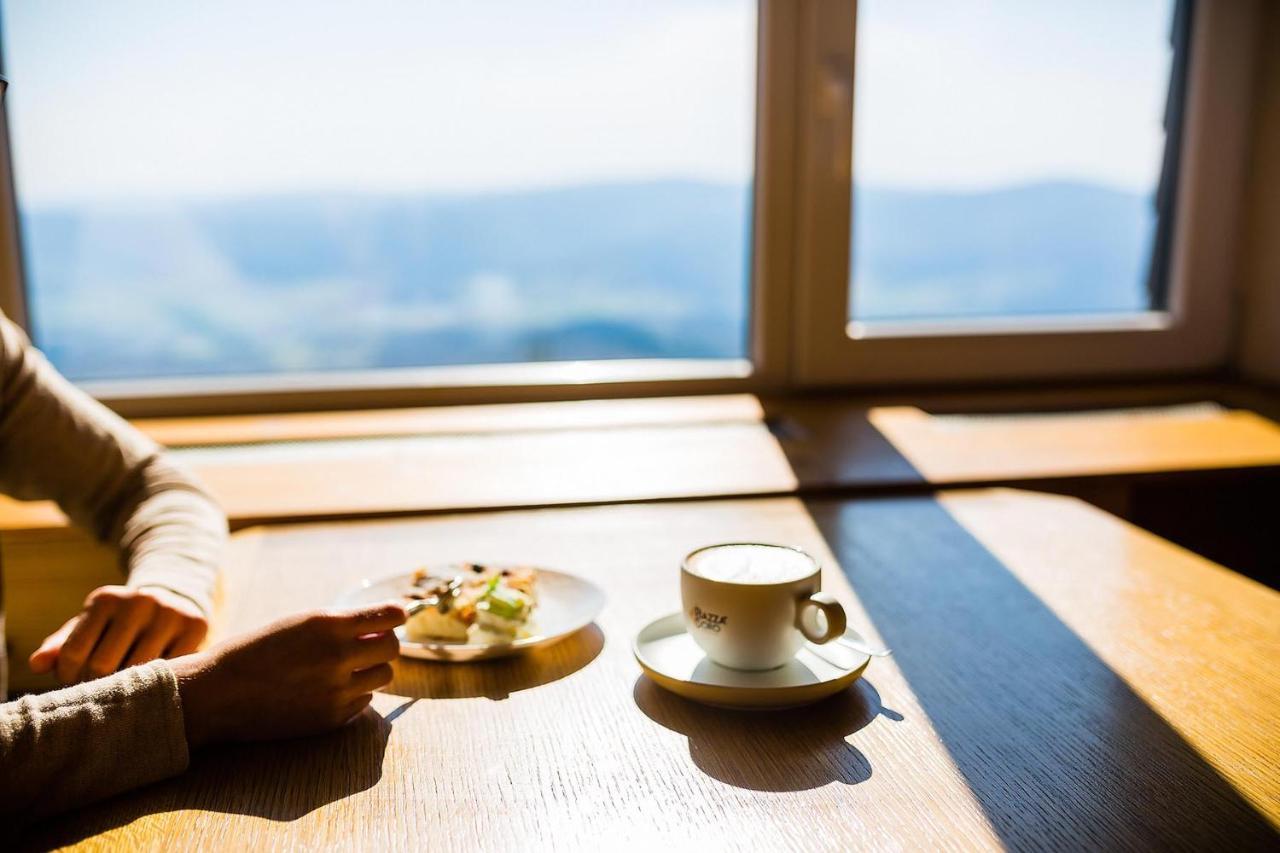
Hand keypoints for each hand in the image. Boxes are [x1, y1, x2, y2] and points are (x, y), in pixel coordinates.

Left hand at [29, 585, 207, 683]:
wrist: (174, 601)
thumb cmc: (120, 624)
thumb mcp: (92, 627)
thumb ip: (62, 645)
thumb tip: (37, 664)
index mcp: (106, 599)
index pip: (73, 653)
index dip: (69, 676)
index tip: (76, 680)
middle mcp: (139, 601)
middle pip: (103, 666)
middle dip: (96, 684)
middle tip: (100, 688)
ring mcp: (170, 613)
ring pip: (138, 672)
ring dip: (127, 689)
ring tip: (124, 689)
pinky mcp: (196, 627)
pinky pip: (170, 670)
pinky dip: (159, 682)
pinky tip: (153, 683)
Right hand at [169, 602, 405, 747]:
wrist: (219, 693)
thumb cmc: (257, 650)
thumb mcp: (298, 623)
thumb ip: (341, 625)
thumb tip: (383, 626)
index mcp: (327, 625)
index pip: (388, 616)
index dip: (395, 615)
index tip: (396, 616)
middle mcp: (337, 657)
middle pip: (392, 649)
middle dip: (384, 644)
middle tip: (369, 644)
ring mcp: (336, 691)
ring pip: (383, 676)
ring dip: (371, 669)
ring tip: (346, 667)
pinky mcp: (331, 719)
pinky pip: (364, 701)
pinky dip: (354, 694)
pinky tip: (328, 689)